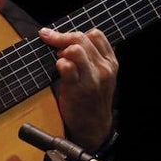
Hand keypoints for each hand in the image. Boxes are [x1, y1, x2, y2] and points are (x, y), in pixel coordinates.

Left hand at [38, 26, 117, 150]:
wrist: (93, 127)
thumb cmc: (92, 100)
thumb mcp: (101, 76)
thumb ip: (91, 58)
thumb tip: (67, 39)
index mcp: (110, 62)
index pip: (95, 35)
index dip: (75, 33)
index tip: (62, 37)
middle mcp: (104, 69)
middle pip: (81, 38)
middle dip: (61, 37)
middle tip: (50, 42)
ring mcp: (92, 79)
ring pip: (75, 50)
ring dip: (61, 51)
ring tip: (59, 60)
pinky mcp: (78, 89)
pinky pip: (66, 66)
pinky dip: (58, 64)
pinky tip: (58, 70)